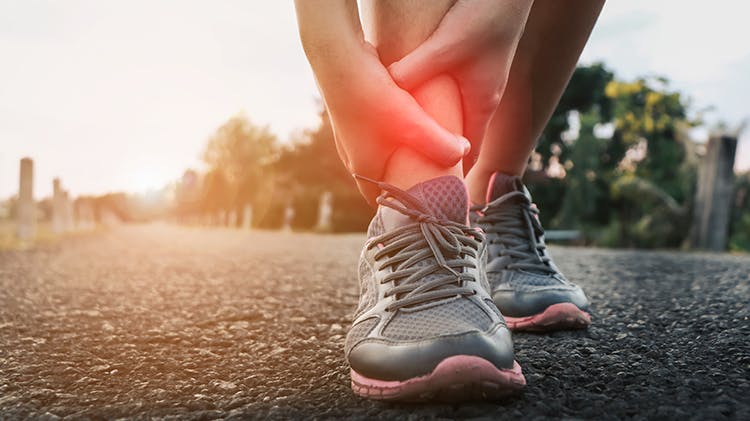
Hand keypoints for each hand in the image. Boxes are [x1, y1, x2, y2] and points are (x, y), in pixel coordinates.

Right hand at [310, 40, 469, 201]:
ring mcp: (350, 136)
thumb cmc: (373, 96)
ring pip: (380, 154)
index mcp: (364, 169)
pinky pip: (377, 133)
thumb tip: (463, 152)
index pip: (386, 201)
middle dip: (407, 179)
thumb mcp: (413, 123)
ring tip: (426, 149)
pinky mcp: (353, 115)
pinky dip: (393, 134)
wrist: (337, 59)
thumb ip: (441, 143)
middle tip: (434, 177)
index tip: (427, 201)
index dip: (407, 204)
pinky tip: (411, 118)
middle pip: (385, 178)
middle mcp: (353, 156)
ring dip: (401, 155)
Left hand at [387, 0, 531, 168]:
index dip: (449, 177)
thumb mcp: (448, 44)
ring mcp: (477, 84)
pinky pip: (449, 100)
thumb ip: (417, 69)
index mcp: (483, 104)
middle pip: (459, 141)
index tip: (426, 193)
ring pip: (452, 120)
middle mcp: (482, 98)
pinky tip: (411, 106)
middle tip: (407, 174)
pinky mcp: (470, 67)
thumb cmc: (487, 17)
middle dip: (436, 159)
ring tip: (404, 148)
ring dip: (433, 133)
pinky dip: (432, 109)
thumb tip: (387, 90)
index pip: (469, 156)